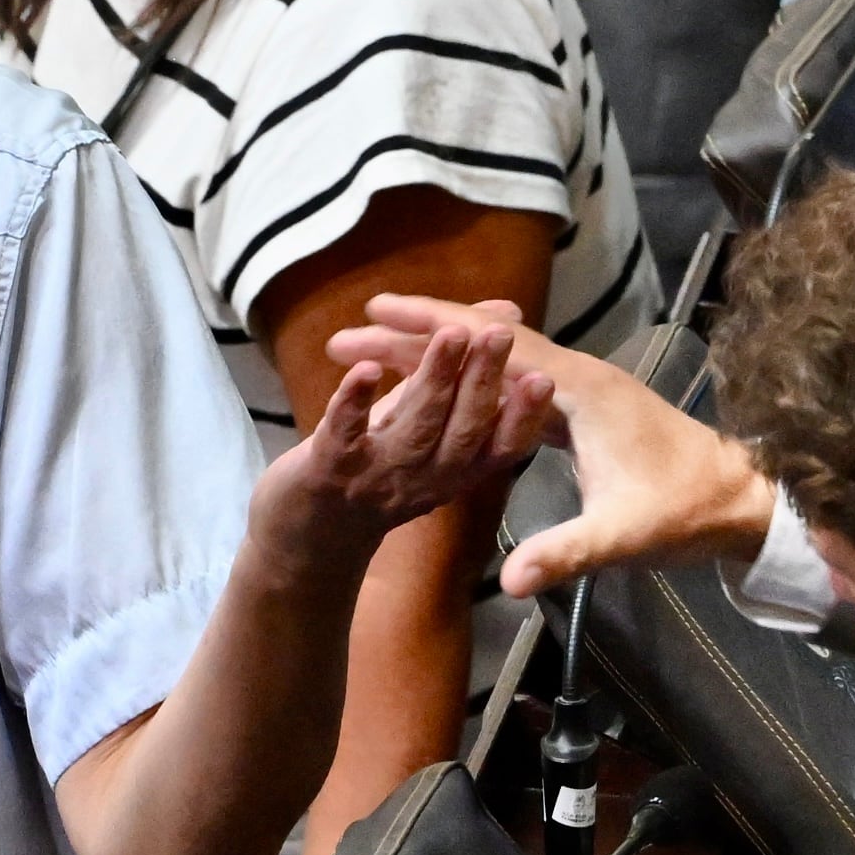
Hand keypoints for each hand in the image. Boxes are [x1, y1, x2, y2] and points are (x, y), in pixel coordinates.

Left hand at [250, 304, 552, 580]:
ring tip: (450, 335)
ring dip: (434, 379)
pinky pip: (345, 434)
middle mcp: (425, 481)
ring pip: (415, 428)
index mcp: (454, 473)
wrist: (308, 537)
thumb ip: (458, 379)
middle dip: (483, 382)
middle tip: (500, 334)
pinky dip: (355, 401)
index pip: (498, 449)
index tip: (546, 379)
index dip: (523, 417)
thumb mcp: (423, 426)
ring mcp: (377, 478)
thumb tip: (503, 317)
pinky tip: (367, 370)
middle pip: (462, 432)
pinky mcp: (329, 470)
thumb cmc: (374, 471)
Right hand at [332, 294, 774, 594]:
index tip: (376, 313)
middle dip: (419, 331)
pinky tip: (441, 390)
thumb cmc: (686, 511)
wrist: (741, 502)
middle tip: (354, 328)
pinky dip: (468, 378)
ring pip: (495, 358)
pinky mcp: (582, 410)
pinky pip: (511, 381)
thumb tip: (512, 581)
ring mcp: (580, 390)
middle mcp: (576, 375)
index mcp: (578, 389)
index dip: (432, 328)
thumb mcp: (624, 536)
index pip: (491, 344)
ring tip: (379, 350)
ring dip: (440, 352)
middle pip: (484, 340)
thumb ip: (567, 553)